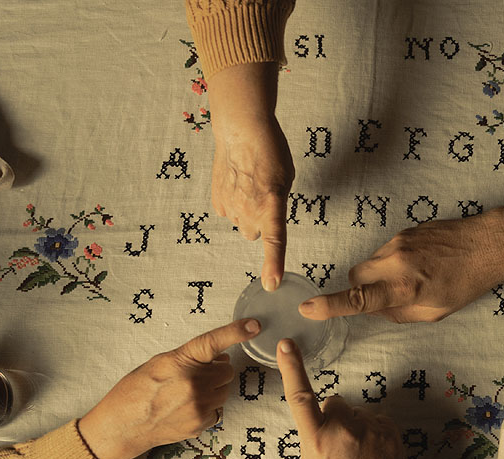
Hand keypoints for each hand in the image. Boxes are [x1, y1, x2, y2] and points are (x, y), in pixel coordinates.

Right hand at [78, 319, 260, 458]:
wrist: (122, 427)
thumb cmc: (135, 391)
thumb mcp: (159, 363)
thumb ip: (190, 358)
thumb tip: (219, 357)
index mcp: (181, 361)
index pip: (214, 341)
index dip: (236, 332)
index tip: (254, 326)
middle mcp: (194, 383)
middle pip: (226, 370)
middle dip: (216, 371)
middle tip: (196, 375)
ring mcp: (199, 405)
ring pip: (224, 390)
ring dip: (213, 389)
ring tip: (187, 393)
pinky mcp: (201, 423)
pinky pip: (217, 409)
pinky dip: (207, 407)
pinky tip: (186, 408)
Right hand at [207, 63, 294, 290]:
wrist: (241, 129)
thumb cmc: (269, 150)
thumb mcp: (286, 179)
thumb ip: (279, 204)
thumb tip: (268, 217)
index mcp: (272, 205)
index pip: (274, 241)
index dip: (273, 265)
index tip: (271, 284)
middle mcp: (249, 210)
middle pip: (254, 233)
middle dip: (259, 222)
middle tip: (263, 197)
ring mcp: (230, 207)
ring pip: (240, 223)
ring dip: (245, 212)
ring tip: (249, 185)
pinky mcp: (217, 200)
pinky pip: (227, 212)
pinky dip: (232, 203)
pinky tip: (236, 183)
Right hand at [277, 339, 417, 458]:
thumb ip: (314, 440)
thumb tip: (321, 424)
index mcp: (316, 441)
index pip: (300, 396)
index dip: (291, 367)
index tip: (286, 344)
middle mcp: (342, 429)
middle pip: (335, 402)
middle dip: (336, 418)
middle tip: (342, 448)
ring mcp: (369, 428)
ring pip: (358, 414)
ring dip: (358, 428)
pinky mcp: (389, 428)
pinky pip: (377, 420)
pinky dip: (375, 434)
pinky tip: (375, 457)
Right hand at [298, 192, 503, 322]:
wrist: (489, 243)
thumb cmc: (467, 283)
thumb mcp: (435, 312)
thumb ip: (399, 313)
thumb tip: (376, 310)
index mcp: (404, 287)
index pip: (359, 299)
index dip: (330, 306)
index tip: (307, 308)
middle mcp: (396, 262)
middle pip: (356, 275)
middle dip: (362, 287)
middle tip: (386, 295)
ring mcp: (399, 241)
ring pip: (371, 261)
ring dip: (381, 273)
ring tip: (414, 276)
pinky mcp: (405, 229)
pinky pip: (386, 250)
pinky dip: (394, 261)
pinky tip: (421, 263)